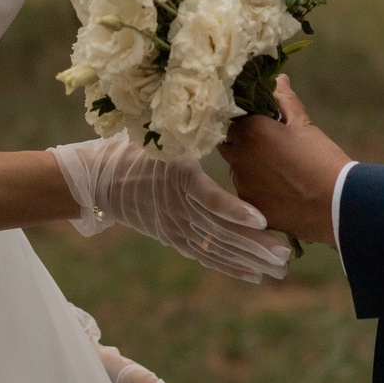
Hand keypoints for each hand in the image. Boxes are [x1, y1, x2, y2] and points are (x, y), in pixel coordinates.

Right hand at [50, 135, 291, 282]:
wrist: (98, 178)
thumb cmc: (136, 147)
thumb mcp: (164, 134)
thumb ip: (194, 128)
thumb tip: (232, 108)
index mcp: (178, 177)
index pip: (210, 198)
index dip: (235, 210)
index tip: (262, 219)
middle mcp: (177, 207)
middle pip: (219, 230)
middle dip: (255, 244)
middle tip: (286, 254)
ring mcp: (174, 227)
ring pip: (216, 247)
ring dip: (249, 259)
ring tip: (279, 268)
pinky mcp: (173, 238)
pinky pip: (204, 255)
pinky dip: (229, 266)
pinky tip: (253, 274)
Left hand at [220, 76, 349, 249]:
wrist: (337, 204)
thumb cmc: (322, 158)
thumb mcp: (303, 124)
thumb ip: (285, 99)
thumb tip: (278, 79)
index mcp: (249, 130)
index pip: (231, 115)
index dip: (243, 116)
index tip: (259, 121)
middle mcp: (238, 156)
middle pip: (228, 141)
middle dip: (242, 139)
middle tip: (268, 144)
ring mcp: (240, 183)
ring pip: (235, 167)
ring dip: (248, 164)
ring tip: (277, 168)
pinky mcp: (247, 206)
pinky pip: (244, 190)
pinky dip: (256, 187)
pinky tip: (279, 188)